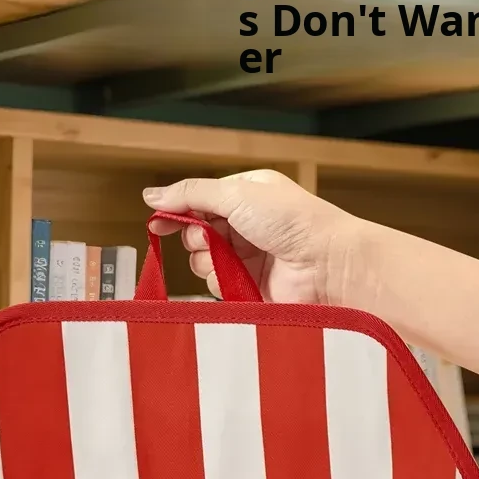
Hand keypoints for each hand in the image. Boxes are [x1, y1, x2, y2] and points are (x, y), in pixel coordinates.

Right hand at [141, 170, 371, 306]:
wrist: (327, 265)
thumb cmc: (293, 221)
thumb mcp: (237, 194)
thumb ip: (191, 194)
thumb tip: (151, 195)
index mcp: (246, 193)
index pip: (199, 200)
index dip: (176, 211)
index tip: (157, 224)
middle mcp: (246, 223)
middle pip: (196, 231)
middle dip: (195, 237)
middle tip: (208, 238)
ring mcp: (246, 255)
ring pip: (201, 260)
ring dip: (206, 260)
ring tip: (226, 259)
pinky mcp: (247, 285)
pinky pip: (215, 284)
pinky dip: (219, 281)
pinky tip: (235, 277)